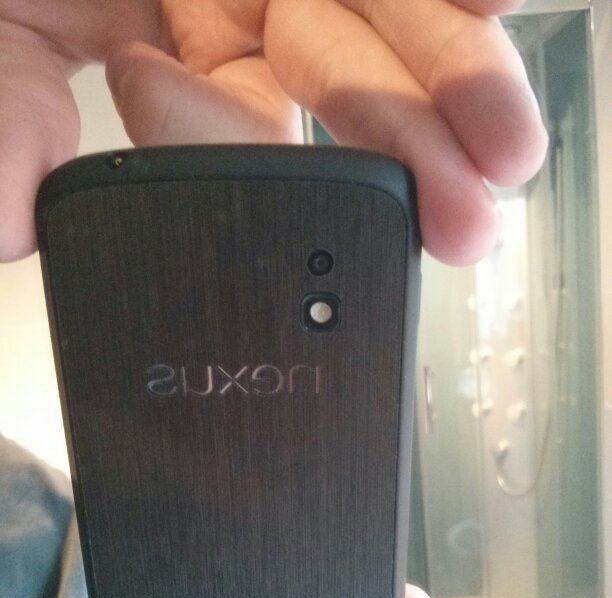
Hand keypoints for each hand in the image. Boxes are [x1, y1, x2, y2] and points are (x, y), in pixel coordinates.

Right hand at [1, 0, 545, 265]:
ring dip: (452, 77)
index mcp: (182, 62)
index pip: (258, 138)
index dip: (302, 194)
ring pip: (384, 16)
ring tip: (503, 145)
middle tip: (464, 231)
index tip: (350, 250)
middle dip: (413, 159)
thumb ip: (10, 125)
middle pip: (349, 84)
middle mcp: (245, 9)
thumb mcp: (1, 49)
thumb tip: (6, 227)